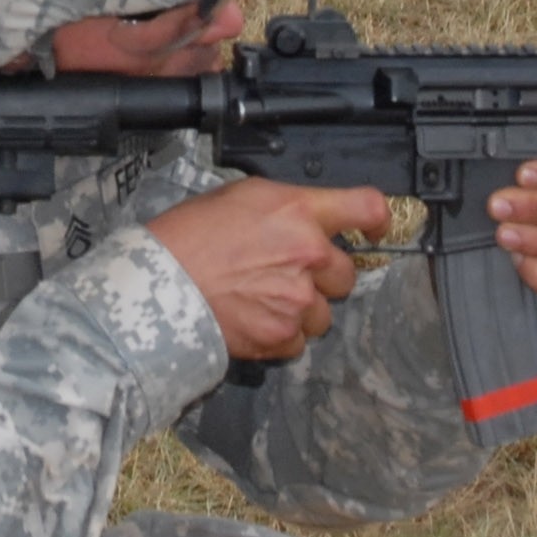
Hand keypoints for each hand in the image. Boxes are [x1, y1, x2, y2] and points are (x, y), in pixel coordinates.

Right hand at [148, 180, 385, 361]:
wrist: (158, 285)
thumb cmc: (189, 236)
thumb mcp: (239, 196)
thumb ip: (286, 208)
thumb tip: (306, 220)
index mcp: (299, 212)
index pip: (366, 207)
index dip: (378, 219)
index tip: (375, 229)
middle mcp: (309, 256)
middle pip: (347, 272)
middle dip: (322, 275)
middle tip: (285, 272)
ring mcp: (299, 300)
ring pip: (323, 312)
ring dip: (301, 308)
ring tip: (261, 298)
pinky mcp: (283, 336)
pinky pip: (299, 340)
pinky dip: (281, 333)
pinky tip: (252, 317)